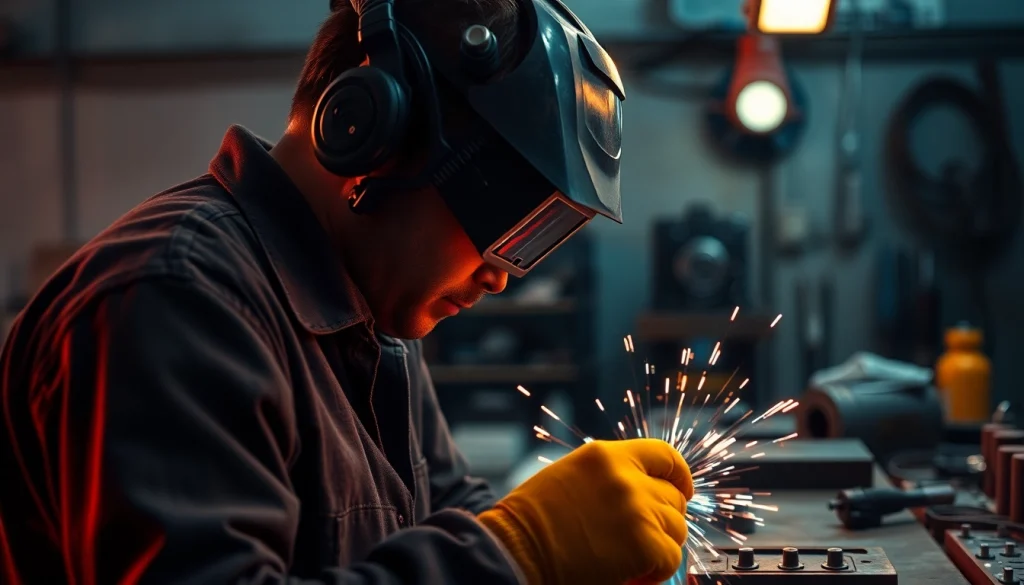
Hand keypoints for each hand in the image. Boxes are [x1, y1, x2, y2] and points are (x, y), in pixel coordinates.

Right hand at [478, 439, 692, 584]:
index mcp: (605, 456)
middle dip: (662, 521)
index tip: (682, 491)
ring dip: (658, 547)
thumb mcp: (569, 478)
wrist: (513, 551)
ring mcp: (637, 509)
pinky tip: (628, 575)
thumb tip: (646, 492)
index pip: (664, 456)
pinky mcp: (644, 543)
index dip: (679, 476)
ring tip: (626, 559)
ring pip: (676, 530)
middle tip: (638, 541)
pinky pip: (670, 558)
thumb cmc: (531, 522)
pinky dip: (654, 572)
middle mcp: (626, 476)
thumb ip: (608, 478)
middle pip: (673, 498)